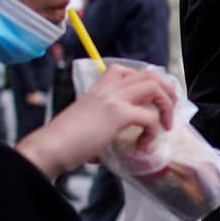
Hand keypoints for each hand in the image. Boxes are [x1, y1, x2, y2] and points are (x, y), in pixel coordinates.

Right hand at [17, 66, 174, 177]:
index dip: (147, 84)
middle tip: (170, 111)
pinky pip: (149, 117)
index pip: (128, 71)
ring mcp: (113, 99)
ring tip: (165, 126)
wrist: (49, 147)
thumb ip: (103, 128)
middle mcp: (107, 89)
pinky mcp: (117, 114)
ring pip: (154, 86)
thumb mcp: (86, 125)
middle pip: (149, 74)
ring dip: (166, 105)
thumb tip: (110, 149)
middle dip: (167, 90)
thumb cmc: (63, 142)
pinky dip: (153, 131)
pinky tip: (144, 145)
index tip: (154, 103)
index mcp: (98, 89)